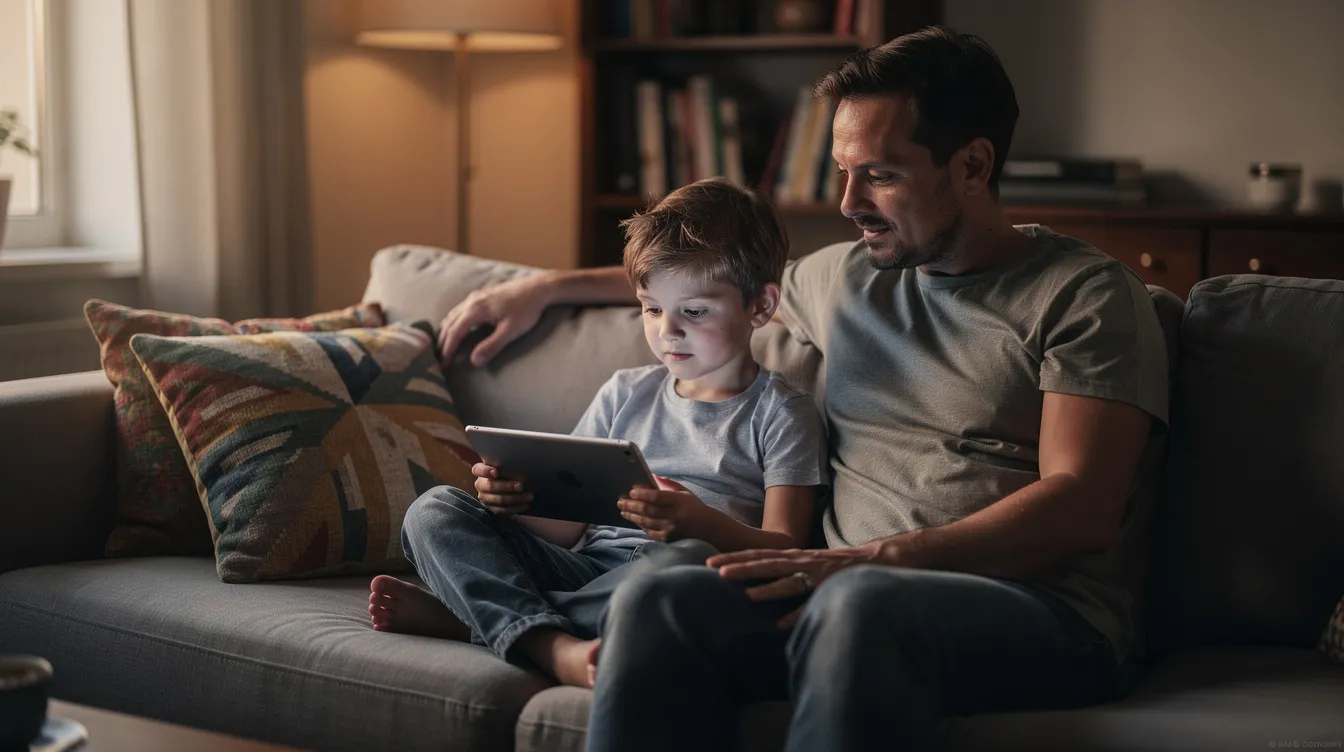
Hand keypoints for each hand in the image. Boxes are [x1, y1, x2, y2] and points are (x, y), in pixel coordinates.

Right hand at [438, 273, 555, 365]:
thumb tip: (474, 361)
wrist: (539, 288)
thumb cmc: (527, 310)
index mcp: (476, 309)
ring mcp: (476, 296)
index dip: (448, 349)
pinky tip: (457, 329)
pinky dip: (453, 322)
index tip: (443, 364)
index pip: (454, 332)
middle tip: (439, 359)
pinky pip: (459, 310)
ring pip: (452, 315)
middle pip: (449, 323)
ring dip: (446, 332)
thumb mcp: (511, 331)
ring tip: (444, 347)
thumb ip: (492, 346)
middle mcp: (471, 301)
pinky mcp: (482, 296)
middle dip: (443, 342)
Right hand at [472, 462, 531, 515]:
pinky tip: (525, 505)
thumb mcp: (505, 465)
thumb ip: (507, 464)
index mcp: (481, 471)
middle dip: (507, 486)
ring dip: (515, 498)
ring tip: (529, 496)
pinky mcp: (491, 508)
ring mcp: (485, 498)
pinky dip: (515, 508)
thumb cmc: (507, 471)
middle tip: (521, 486)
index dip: (485, 471)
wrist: (506, 487)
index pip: (477, 470)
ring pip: (499, 499)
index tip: (496, 472)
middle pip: (490, 486)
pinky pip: (503, 510)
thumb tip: (522, 462)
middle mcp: (480, 485)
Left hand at [617, 476, 709, 541]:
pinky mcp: (668, 539)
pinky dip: (641, 526)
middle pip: (647, 510)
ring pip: (645, 522)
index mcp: (679, 501)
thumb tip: (652, 476)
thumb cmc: (694, 507)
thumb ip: (668, 484)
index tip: (631, 490)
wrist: (708, 529)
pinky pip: (650, 532)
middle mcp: (674, 516)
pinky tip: (634, 520)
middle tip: (620, 501)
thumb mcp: (685, 492)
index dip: (642, 494)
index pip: (656, 496)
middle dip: (631, 505)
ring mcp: (670, 529)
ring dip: (632, 516)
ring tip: (623, 510)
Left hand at [707, 547, 874, 628]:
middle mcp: (801, 561)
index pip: (758, 554)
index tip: (711, 561)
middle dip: (741, 567)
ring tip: (746, 596)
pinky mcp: (831, 588)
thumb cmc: (834, 565)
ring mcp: (817, 574)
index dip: (735, 557)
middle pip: (766, 563)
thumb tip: (755, 580)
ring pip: (788, 581)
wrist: (876, 558)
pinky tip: (781, 624)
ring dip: (767, 589)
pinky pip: (812, 604)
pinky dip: (797, 613)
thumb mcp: (805, 562)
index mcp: (793, 556)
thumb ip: (783, 569)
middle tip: (715, 571)